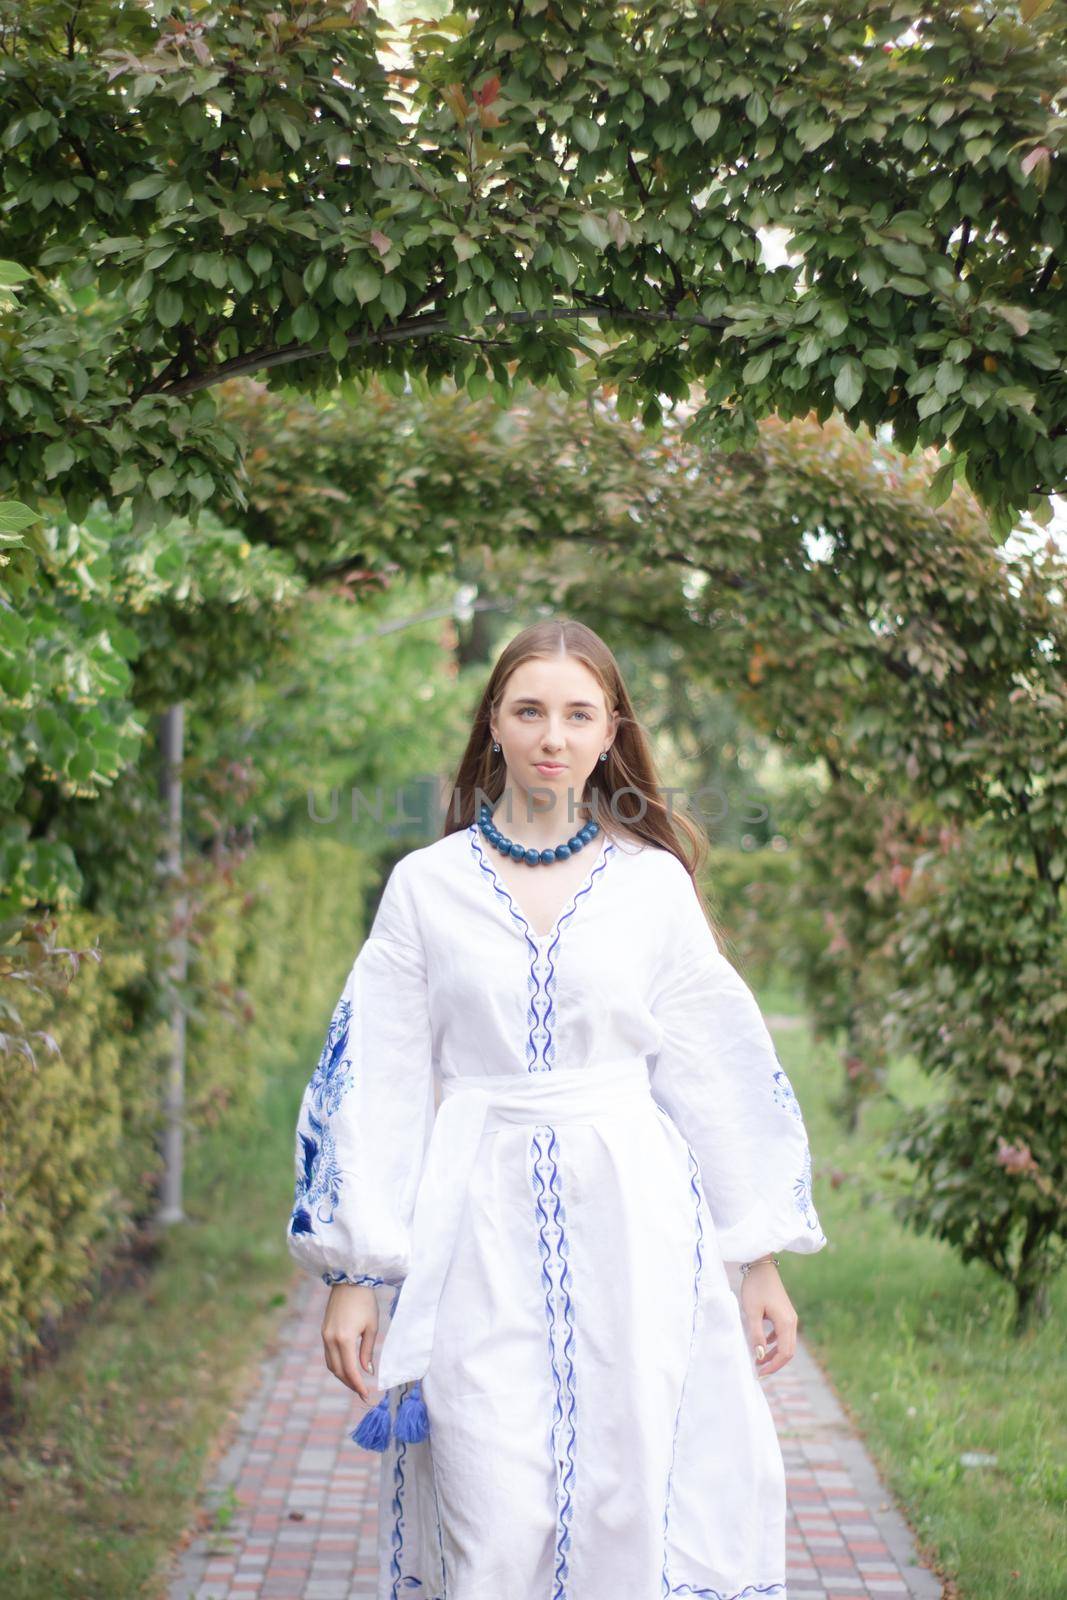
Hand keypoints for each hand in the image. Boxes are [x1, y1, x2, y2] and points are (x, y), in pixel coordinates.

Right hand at [322, 1283, 378, 1401]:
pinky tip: (347, 1367)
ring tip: (355, 1382)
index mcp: (344, 1339)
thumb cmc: (365, 1302)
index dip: (358, 1385)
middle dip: (350, 1383)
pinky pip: (328, 1355)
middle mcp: (330, 1339)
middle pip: (337, 1371)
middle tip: (362, 1392)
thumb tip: (368, 1371)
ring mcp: (324, 1335)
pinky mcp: (323, 1331)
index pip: (349, 1370)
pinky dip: (337, 1364)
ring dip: (342, 1375)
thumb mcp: (372, 1326)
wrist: (350, 1280)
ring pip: (330, 1364)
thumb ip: (368, 1351)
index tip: (366, 1395)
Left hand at [739, 1260, 797, 1377]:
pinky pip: (781, 1334)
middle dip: (774, 1363)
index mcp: (786, 1323)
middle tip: (759, 1371)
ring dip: (773, 1353)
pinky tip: (762, 1344)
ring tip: (758, 1360)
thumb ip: (756, 1334)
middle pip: (788, 1350)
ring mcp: (789, 1317)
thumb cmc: (755, 1287)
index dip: (773, 1366)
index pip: (785, 1353)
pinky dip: (773, 1342)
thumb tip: (759, 1355)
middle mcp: (791, 1321)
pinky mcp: (783, 1313)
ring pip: (785, 1343)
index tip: (759, 1373)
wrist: (761, 1265)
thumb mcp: (752, 1312)